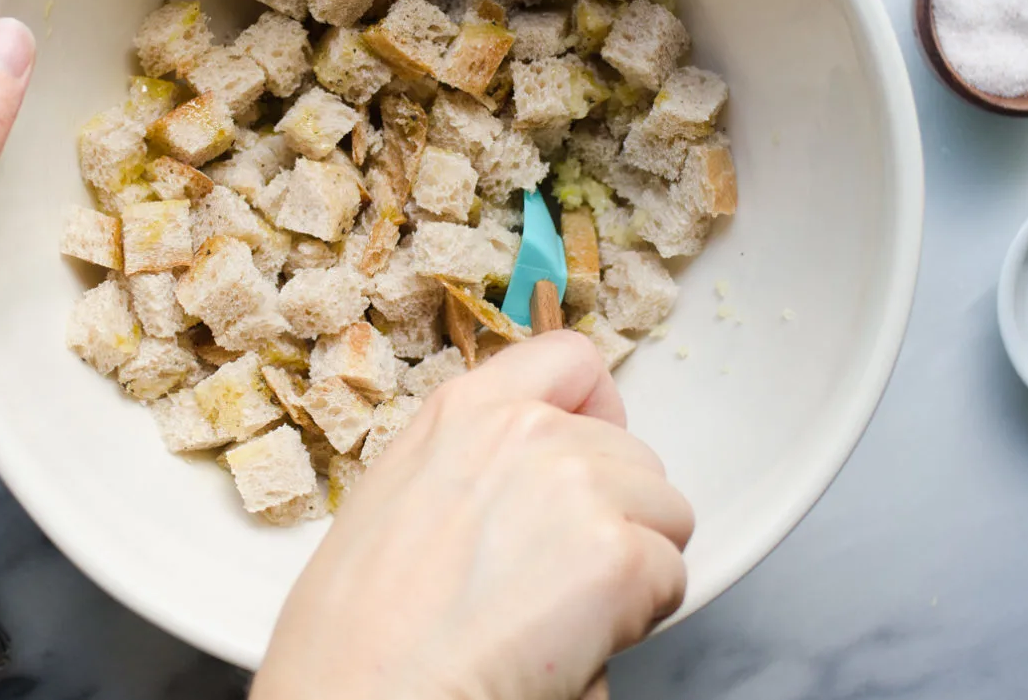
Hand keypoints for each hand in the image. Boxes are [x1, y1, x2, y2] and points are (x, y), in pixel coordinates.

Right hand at [252, 332, 692, 699]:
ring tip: (559, 611)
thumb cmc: (357, 631)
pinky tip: (570, 639)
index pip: (571, 362)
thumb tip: (529, 492)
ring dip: (633, 564)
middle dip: (616, 513)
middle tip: (556, 576)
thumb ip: (471, 464)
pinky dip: (637, 618)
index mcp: (464, 411)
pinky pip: (670, 578)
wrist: (366, 695)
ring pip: (663, 512)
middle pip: (631, 452)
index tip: (592, 456)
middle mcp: (527, 430)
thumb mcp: (394, 499)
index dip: (595, 415)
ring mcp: (577, 484)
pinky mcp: (617, 554)